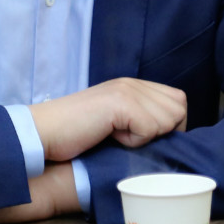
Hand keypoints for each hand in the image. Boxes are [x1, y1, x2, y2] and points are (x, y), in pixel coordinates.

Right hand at [29, 78, 187, 161]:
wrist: (44, 133)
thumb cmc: (76, 136)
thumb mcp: (114, 122)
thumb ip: (139, 119)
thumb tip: (172, 136)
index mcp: (133, 85)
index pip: (178, 101)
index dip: (170, 126)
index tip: (144, 139)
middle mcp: (133, 82)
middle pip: (179, 109)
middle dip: (163, 132)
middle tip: (131, 138)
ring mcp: (127, 90)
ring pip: (168, 121)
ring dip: (147, 137)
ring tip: (118, 135)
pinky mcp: (120, 103)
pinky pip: (149, 129)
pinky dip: (134, 141)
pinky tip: (111, 135)